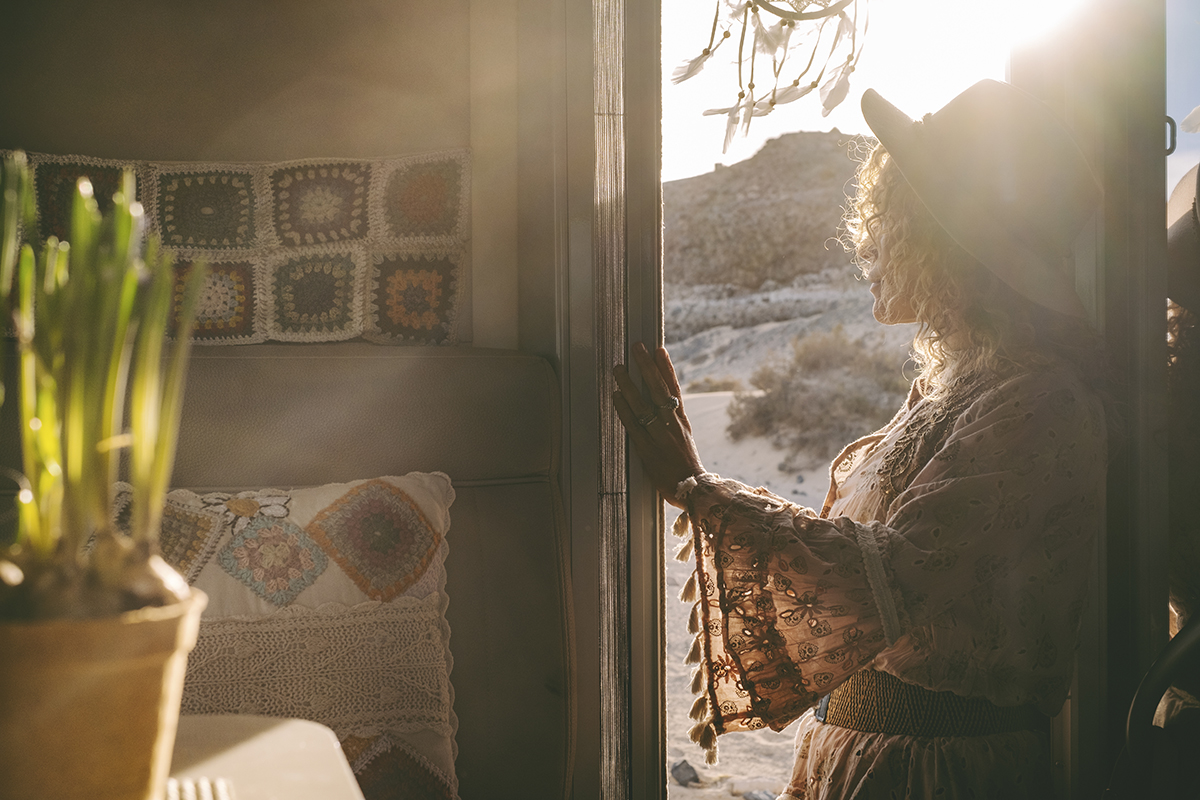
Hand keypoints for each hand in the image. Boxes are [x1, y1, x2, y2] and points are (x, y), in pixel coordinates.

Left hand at [612, 342, 704, 507]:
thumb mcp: (685, 439)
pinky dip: (624, 409)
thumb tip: (665, 406)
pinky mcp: (647, 449)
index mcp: (682, 421)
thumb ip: (674, 422)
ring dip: (629, 384)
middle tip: (637, 347)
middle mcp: (672, 424)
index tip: (659, 350)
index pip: (673, 389)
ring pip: (643, 404)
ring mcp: (659, 435)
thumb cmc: (688, 467)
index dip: (666, 368)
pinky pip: (634, 425)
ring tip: (619, 367)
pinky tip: (616, 395)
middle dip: (647, 366)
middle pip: (658, 389)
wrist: (694, 490)